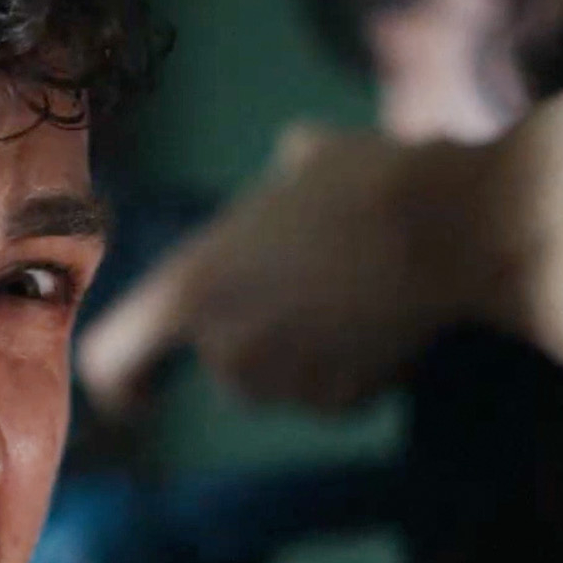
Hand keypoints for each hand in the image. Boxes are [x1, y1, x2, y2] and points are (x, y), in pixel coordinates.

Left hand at [76, 123, 490, 413]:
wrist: (453, 227)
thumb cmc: (370, 180)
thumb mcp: (305, 159)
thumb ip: (276, 184)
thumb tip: (296, 160)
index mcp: (187, 289)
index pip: (109, 360)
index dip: (120, 381)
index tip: (143, 394)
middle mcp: (222, 348)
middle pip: (216, 365)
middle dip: (255, 338)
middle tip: (303, 286)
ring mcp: (280, 382)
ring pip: (277, 382)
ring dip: (304, 354)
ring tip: (352, 292)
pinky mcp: (338, 403)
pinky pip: (331, 395)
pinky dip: (353, 371)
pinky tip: (388, 321)